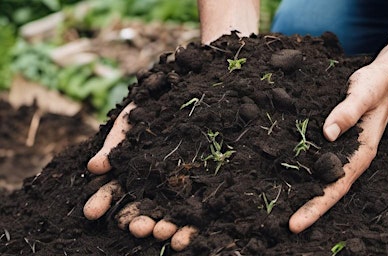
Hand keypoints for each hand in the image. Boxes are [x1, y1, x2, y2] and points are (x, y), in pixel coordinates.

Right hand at [84, 102, 196, 251]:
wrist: (187, 91)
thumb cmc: (153, 105)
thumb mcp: (132, 121)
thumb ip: (116, 144)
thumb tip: (94, 166)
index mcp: (132, 171)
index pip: (114, 191)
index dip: (102, 201)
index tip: (91, 212)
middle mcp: (153, 184)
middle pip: (141, 208)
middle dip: (136, 221)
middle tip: (133, 227)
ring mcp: (178, 187)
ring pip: (168, 214)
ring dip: (162, 227)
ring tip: (158, 232)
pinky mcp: (203, 188)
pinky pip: (196, 212)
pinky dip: (189, 228)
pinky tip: (182, 239)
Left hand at [289, 64, 387, 232]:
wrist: (383, 77)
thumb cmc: (376, 85)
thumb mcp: (363, 94)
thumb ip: (346, 113)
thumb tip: (326, 134)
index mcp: (361, 153)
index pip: (336, 187)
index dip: (316, 206)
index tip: (295, 224)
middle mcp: (351, 157)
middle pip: (328, 189)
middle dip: (308, 208)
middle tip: (285, 226)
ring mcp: (343, 150)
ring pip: (322, 177)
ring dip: (304, 192)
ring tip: (280, 206)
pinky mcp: (335, 141)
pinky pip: (318, 160)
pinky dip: (303, 170)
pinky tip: (286, 174)